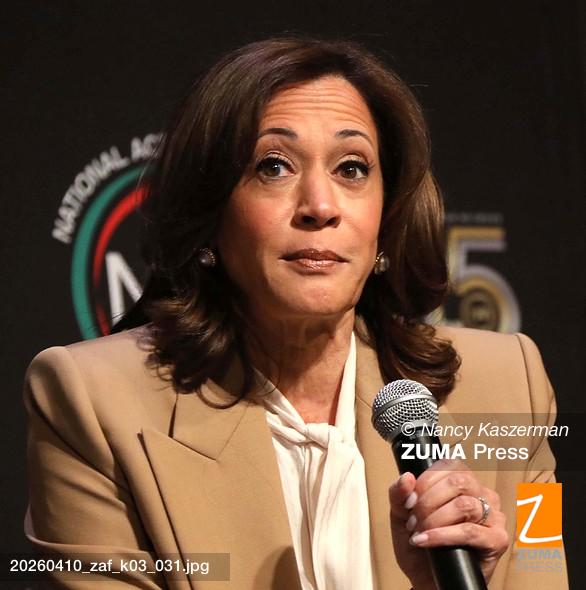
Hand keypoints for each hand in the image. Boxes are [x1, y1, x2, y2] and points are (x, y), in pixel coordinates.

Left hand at [388, 459, 508, 589]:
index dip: (425, 482)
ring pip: (464, 505)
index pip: (448, 465)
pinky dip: (443, 535)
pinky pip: (470, 531)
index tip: (409, 501)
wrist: (427, 580)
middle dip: (428, 501)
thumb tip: (406, 478)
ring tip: (418, 533)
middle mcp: (481, 494)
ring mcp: (493, 516)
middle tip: (413, 520)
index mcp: (462, 482)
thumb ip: (398, 494)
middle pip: (458, 481)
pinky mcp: (497, 539)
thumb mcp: (401, 515)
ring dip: (434, 520)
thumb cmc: (419, 545)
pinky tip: (426, 541)